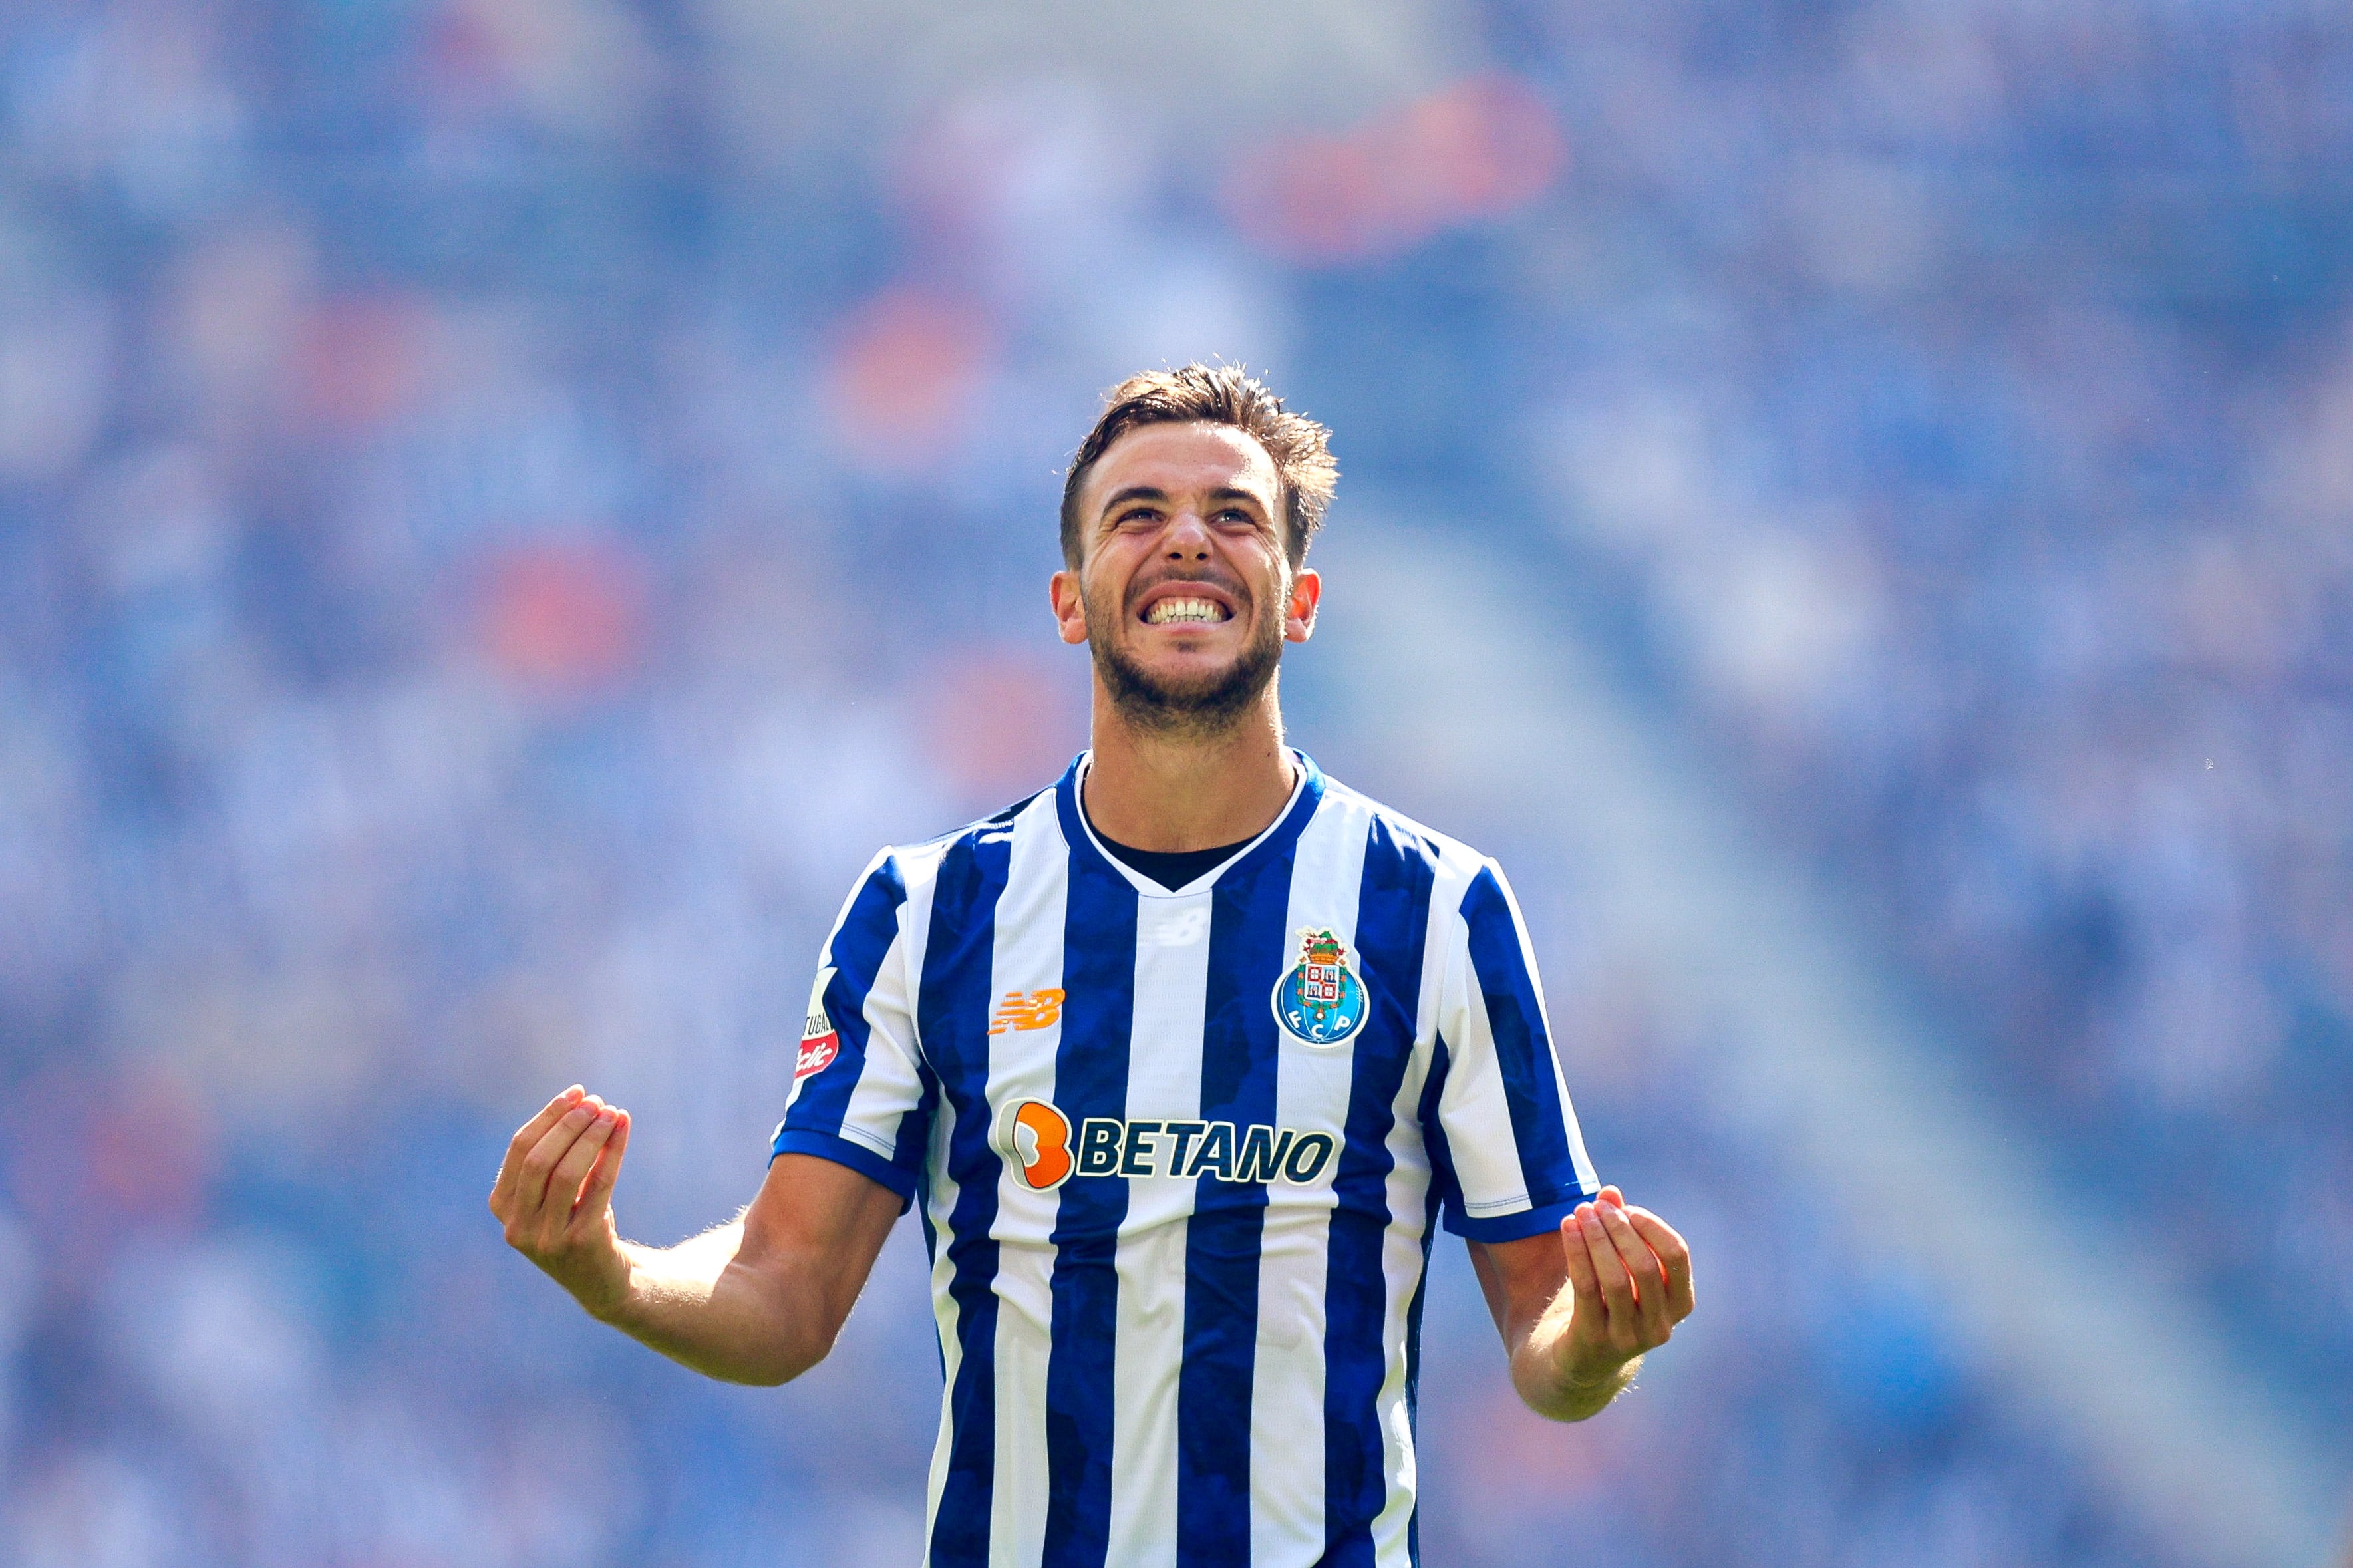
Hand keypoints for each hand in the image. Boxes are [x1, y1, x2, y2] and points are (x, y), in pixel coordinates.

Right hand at [489, 1085, 633, 1317]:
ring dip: (592, 1136)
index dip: (548, 1116)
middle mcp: (517, 1225)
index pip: (519, 1149)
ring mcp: (547, 1238)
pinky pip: (599, 1186)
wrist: (601, 1281)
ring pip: (567, 1173)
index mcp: (502, 1206)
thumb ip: (552, 1156)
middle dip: (568, 1124)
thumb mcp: (551, 1194)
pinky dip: (612, 1152)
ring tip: (612, 1112)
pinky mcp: (581, 1243)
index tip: (576, 1092)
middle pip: (539, 1160)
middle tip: (596, 1101)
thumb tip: (579, 1102)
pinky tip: (623, 1129)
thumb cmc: (575, 1223)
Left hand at [1554, 1185, 1693, 1389]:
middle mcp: (1660, 1325)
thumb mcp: (1623, 1268)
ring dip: (1596, 1238)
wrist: (1583, 1361)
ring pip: (1615, 1278)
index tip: (1626, 1209)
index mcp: (1679, 1304)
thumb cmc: (1610, 1303)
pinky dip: (1576, 1252)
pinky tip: (1567, 1228)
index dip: (1652, 1226)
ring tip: (1580, 1213)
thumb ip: (1620, 1230)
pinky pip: (1586, 1289)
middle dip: (1619, 1228)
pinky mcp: (1594, 1339)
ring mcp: (1628, 1337)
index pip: (1677, 1256)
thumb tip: (1610, 1192)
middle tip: (1594, 1207)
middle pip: (1645, 1266)